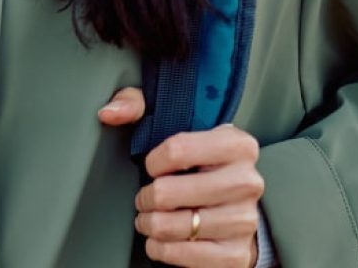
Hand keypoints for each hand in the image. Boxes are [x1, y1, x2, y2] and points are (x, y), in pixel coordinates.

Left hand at [100, 87, 262, 266]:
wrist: (237, 207)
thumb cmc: (202, 165)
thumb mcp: (180, 127)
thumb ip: (139, 105)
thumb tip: (111, 111)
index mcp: (237, 144)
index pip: (177, 149)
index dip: (152, 162)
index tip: (153, 166)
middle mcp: (247, 181)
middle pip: (168, 192)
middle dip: (146, 197)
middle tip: (147, 197)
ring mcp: (244, 220)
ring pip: (172, 227)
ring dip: (151, 224)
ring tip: (152, 218)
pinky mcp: (235, 254)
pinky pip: (183, 256)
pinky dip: (162, 249)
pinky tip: (161, 239)